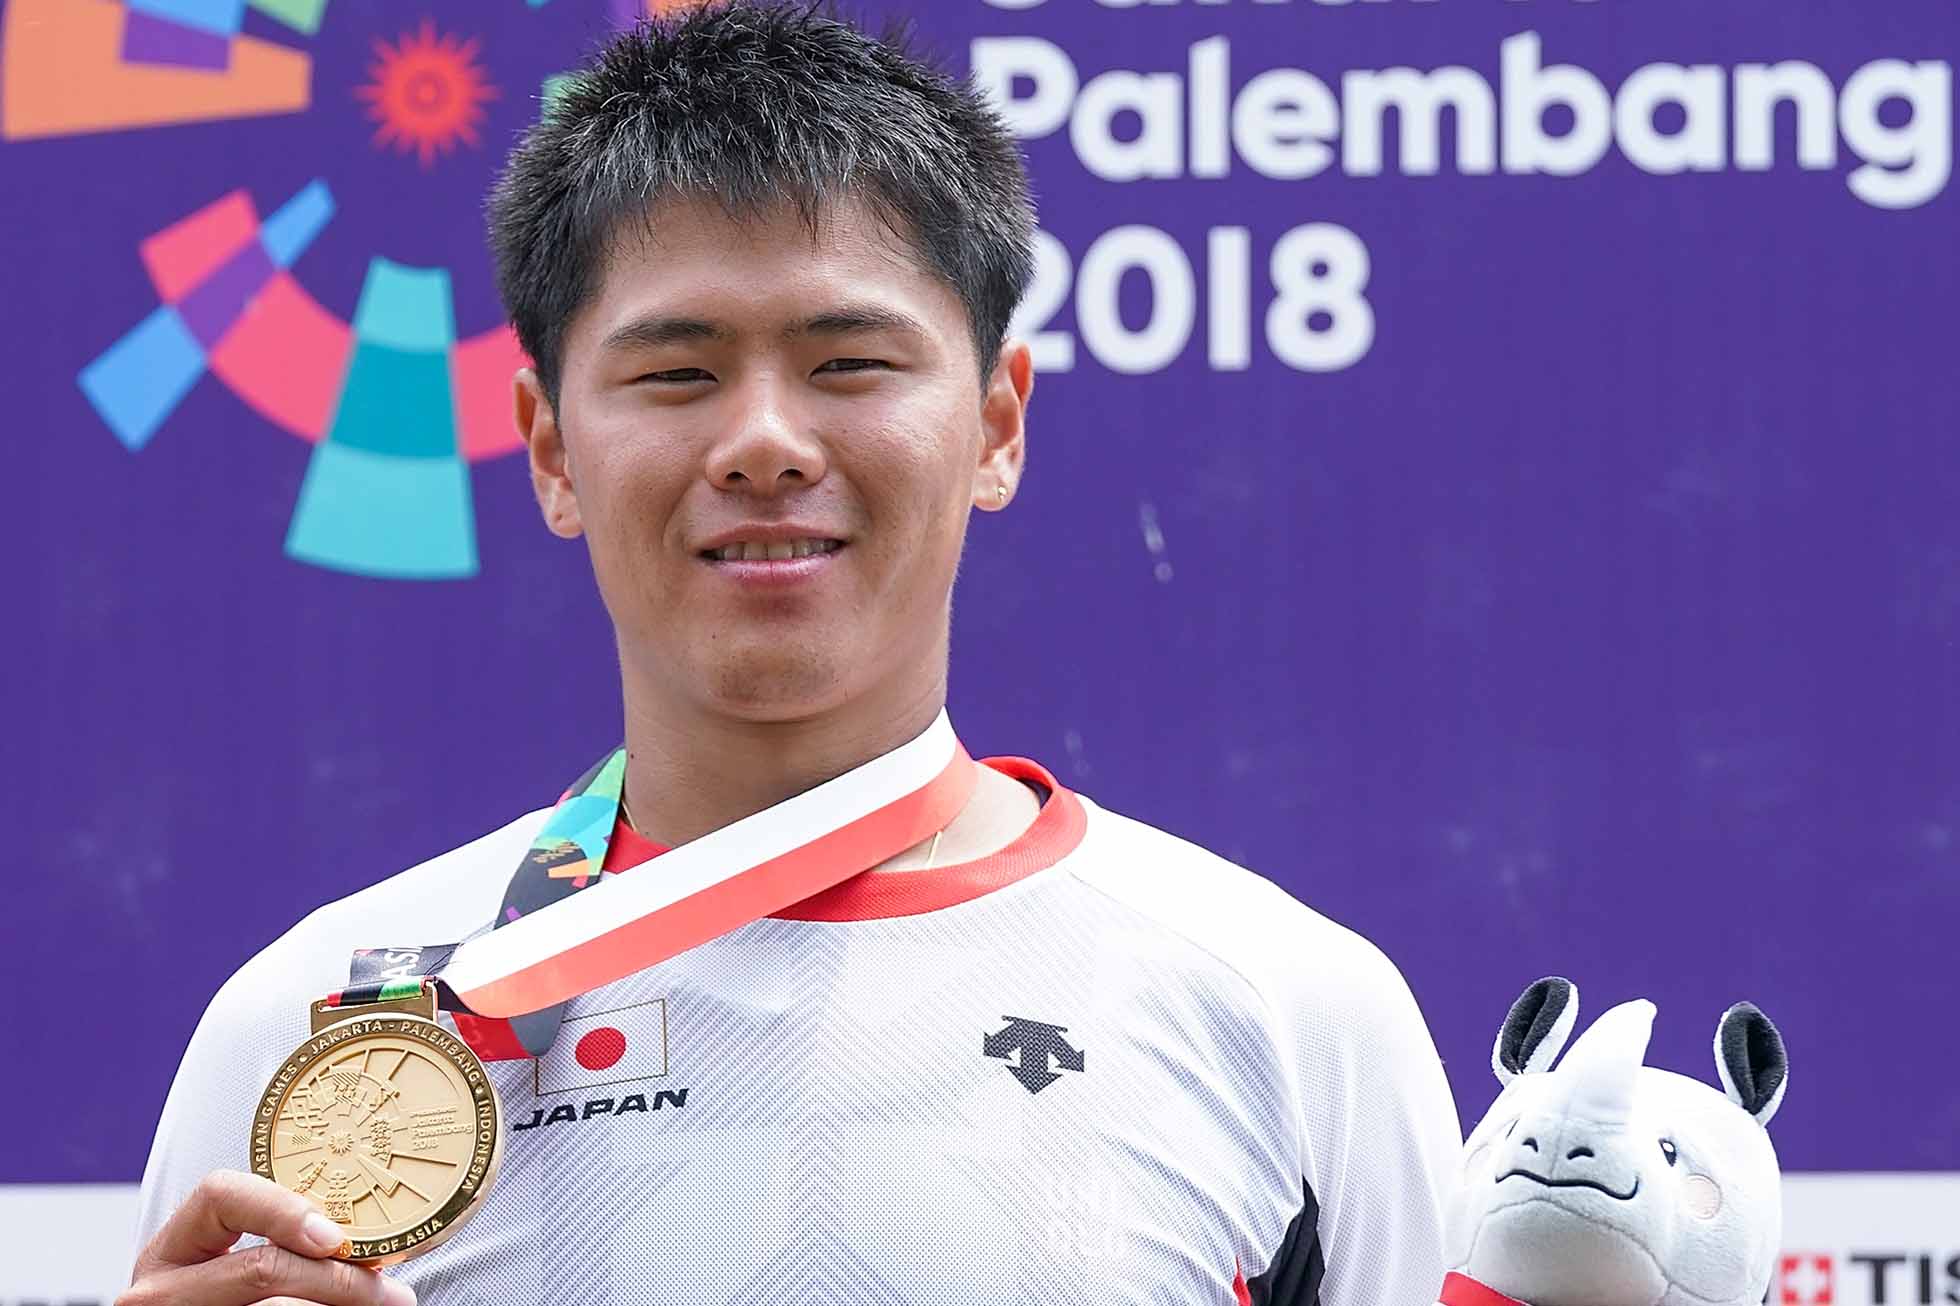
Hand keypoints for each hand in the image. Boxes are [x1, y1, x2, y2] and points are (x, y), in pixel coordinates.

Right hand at [119, 1171, 414, 1305]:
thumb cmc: (240, 1301)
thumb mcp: (240, 1270)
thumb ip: (284, 1247)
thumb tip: (372, 1251)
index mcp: (172, 1250)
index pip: (220, 1195)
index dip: (282, 1208)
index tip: (335, 1236)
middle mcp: (160, 1292)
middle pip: (262, 1266)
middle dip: (337, 1278)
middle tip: (390, 1292)